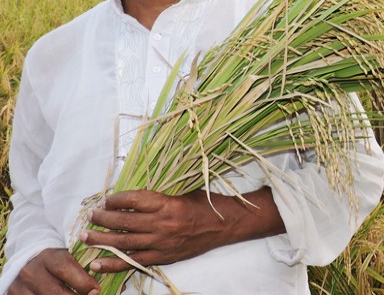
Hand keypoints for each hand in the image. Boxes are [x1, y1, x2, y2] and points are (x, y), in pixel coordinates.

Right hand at [9, 248, 98, 294]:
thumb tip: (95, 289)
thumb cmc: (55, 260)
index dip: (83, 283)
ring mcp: (20, 286)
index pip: (66, 269)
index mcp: (48, 256)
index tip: (96, 291)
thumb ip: (79, 268)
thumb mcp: (66, 257)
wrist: (29, 261)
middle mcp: (31, 271)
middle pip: (55, 292)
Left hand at [80, 188, 284, 273]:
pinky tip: (98, 263)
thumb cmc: (207, 204)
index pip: (134, 200)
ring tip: (85, 237)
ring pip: (124, 242)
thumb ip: (160, 197)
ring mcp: (162, 243)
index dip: (116, 199)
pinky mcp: (163, 257)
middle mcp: (163, 224)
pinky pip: (134, 261)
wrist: (226, 225)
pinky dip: (114, 263)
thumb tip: (134, 197)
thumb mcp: (184, 193)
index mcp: (168, 204)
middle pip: (125, 221)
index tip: (105, 199)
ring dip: (102, 239)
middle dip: (103, 219)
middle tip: (89, 217)